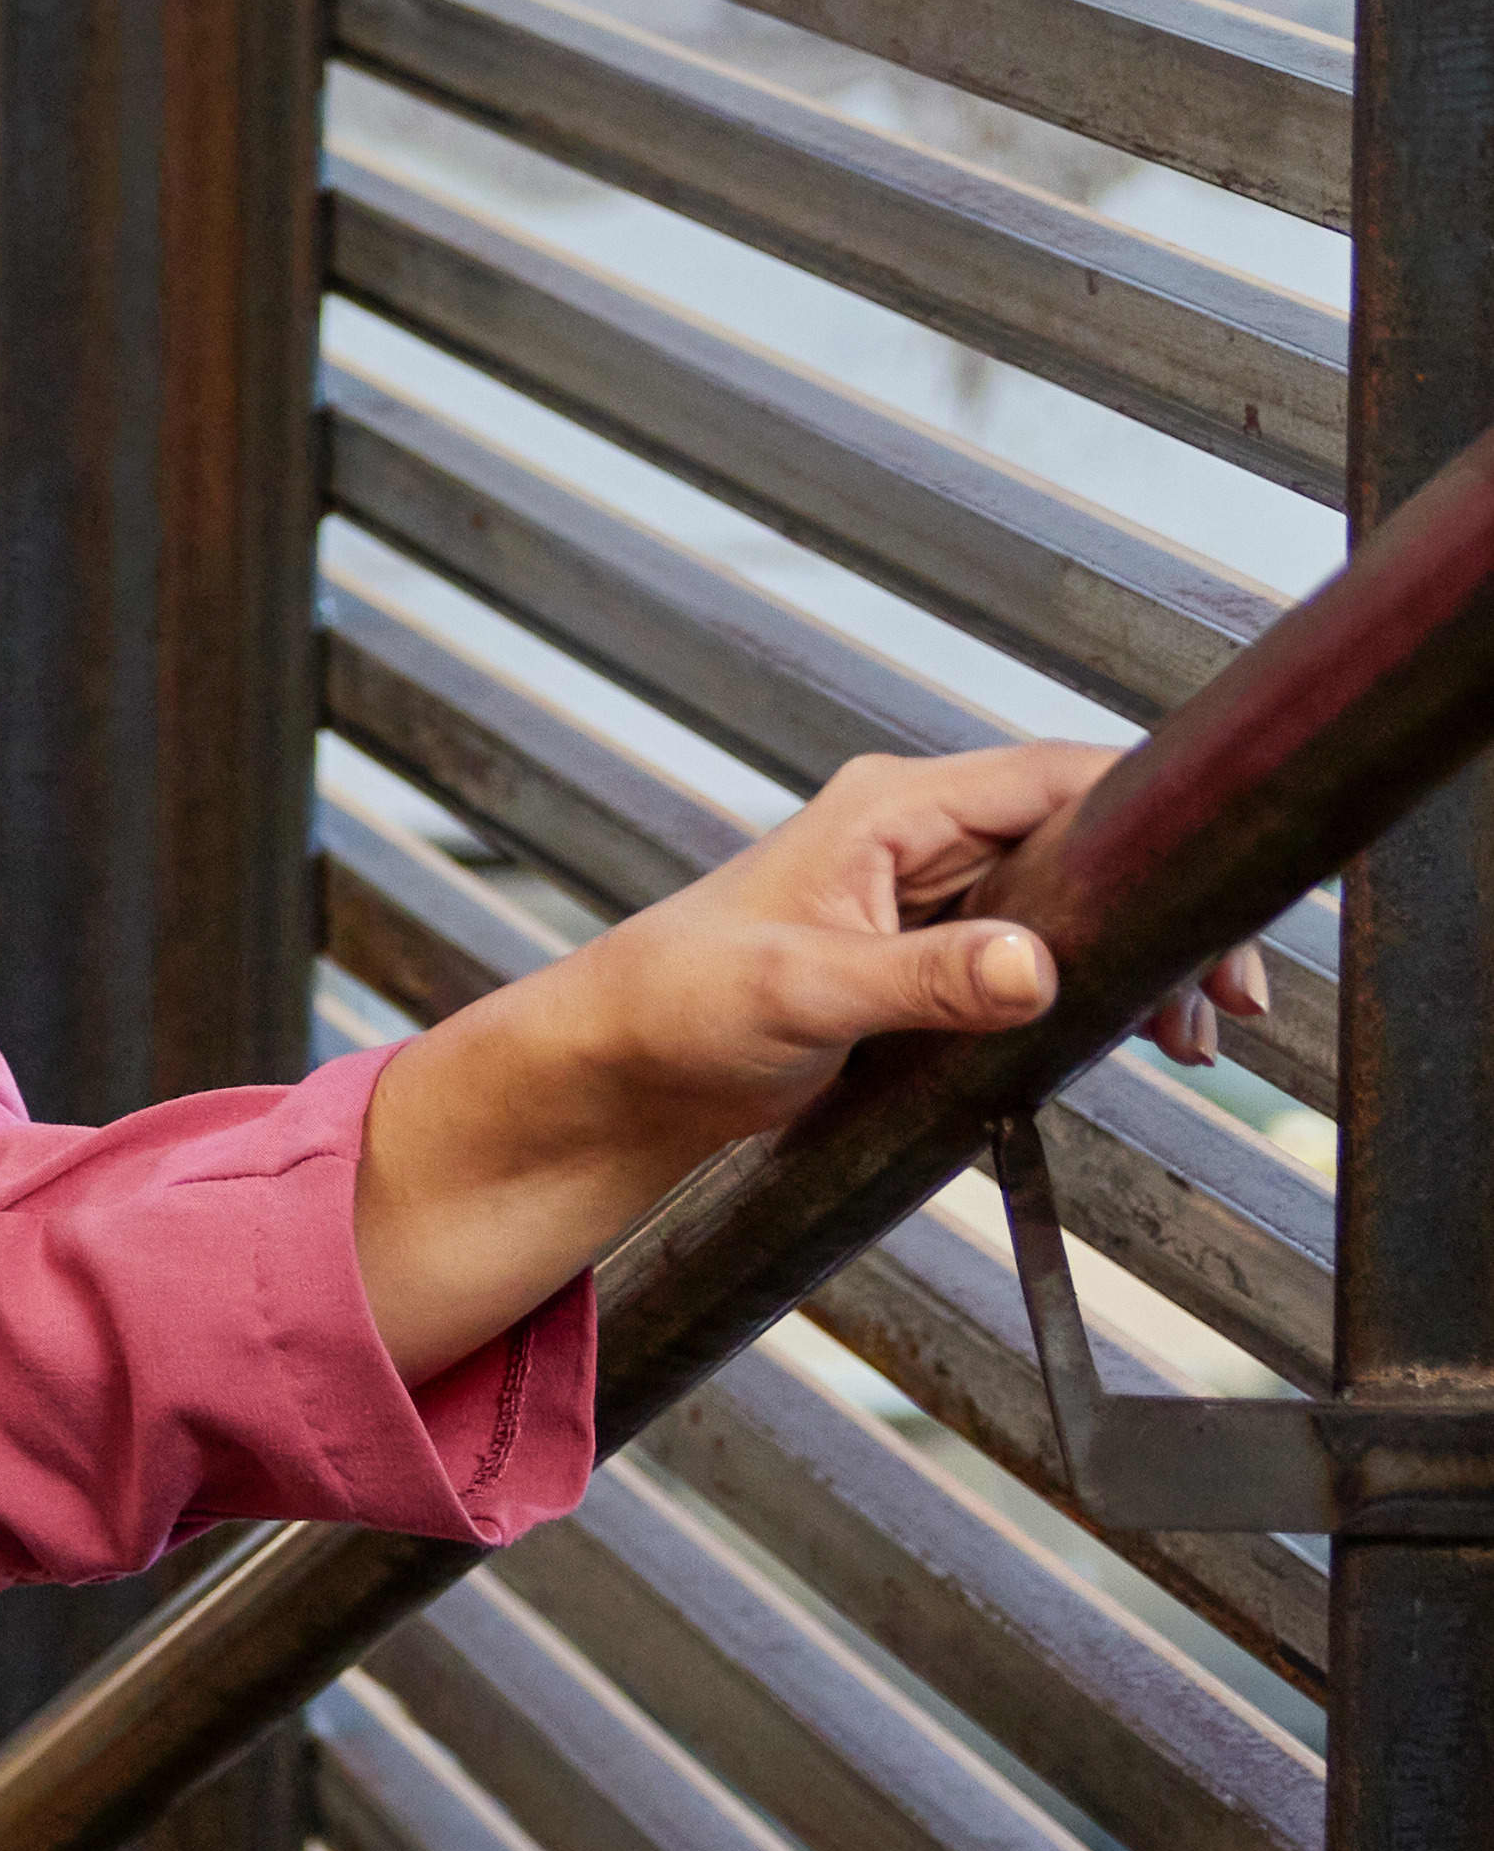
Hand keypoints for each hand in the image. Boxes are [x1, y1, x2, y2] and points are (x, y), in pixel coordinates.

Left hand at [548, 739, 1166, 1156]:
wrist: (622, 1070)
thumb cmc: (675, 1006)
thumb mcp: (800, 993)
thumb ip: (920, 979)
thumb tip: (1033, 966)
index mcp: (892, 810)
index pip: (1057, 779)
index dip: (1154, 827)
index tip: (1224, 898)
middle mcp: (919, 838)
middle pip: (1088, 844)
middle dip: (1167, 912)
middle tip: (1228, 997)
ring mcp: (929, 897)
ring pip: (1077, 904)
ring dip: (1140, 961)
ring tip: (1192, 1034)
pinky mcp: (929, 956)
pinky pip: (1041, 953)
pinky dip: (1097, 991)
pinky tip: (1134, 1041)